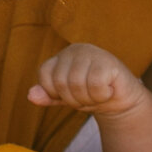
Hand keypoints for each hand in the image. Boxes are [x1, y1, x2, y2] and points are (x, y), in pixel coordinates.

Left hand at [30, 42, 151, 119]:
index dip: (54, 93)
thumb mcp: (65, 97)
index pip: (45, 75)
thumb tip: (30, 95)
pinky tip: (108, 91)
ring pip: (77, 85)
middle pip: (60, 83)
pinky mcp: (108, 61)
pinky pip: (95, 85)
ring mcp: (92, 53)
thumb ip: (47, 96)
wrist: (120, 101)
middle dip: (74, 99)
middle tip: (87, 97)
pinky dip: (101, 96)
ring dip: (88, 99)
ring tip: (98, 94)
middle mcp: (74, 50)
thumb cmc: (90, 95)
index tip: (69, 95)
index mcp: (61, 56)